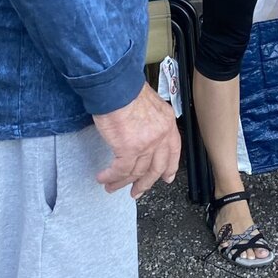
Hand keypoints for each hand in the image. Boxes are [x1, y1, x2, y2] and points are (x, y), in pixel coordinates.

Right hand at [93, 83, 180, 197]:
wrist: (116, 86)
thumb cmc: (127, 89)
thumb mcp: (148, 102)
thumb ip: (149, 119)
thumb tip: (140, 129)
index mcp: (167, 122)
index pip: (173, 150)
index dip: (169, 167)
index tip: (166, 177)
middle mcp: (160, 135)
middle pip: (156, 167)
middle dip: (146, 182)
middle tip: (137, 191)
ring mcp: (146, 144)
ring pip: (136, 172)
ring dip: (122, 182)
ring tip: (111, 186)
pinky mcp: (129, 149)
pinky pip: (120, 170)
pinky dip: (111, 176)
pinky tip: (103, 178)